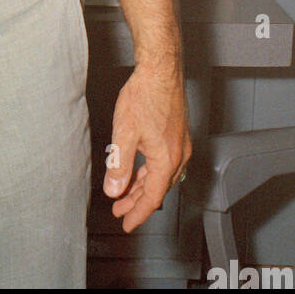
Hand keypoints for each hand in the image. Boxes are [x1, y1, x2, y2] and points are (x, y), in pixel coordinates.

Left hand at [103, 63, 191, 232]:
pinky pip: (165, 164)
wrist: (161, 70)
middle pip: (157, 189)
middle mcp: (178, 155)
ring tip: (125, 194)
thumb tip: (114, 190)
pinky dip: (150, 172)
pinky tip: (139, 171)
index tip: (126, 223)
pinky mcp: (177, 135)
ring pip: (161, 177)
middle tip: (120, 211)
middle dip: (137, 202)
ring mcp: (180, 145)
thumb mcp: (124, 133)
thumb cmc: (145, 95)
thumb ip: (119, 165)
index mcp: (167, 160)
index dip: (138, 213)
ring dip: (142, 187)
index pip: (152, 197)